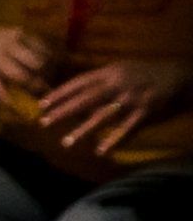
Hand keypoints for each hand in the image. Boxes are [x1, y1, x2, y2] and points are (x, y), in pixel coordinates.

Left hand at [34, 58, 190, 156]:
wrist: (180, 76)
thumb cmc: (147, 73)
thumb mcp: (122, 68)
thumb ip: (101, 79)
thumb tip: (76, 89)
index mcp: (110, 73)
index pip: (78, 83)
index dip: (59, 93)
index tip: (41, 104)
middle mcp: (118, 86)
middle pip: (85, 100)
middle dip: (63, 111)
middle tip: (44, 123)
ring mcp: (131, 101)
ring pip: (103, 117)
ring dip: (83, 131)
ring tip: (66, 142)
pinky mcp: (145, 114)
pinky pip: (127, 130)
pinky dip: (114, 140)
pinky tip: (101, 151)